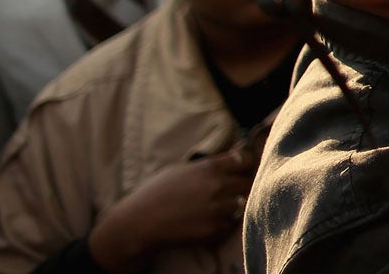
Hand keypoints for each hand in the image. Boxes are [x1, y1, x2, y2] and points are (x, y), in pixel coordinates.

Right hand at [87, 147, 256, 272]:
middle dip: (243, 183)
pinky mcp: (215, 229)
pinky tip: (209, 220)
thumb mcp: (180, 170)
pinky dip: (224, 222)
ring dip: (234, 204)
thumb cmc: (155, 193)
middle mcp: (218, 186)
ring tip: (217, 205)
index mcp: (210, 167)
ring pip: (241, 203)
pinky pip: (230, 223)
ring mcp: (218, 209)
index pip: (245, 159)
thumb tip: (228, 160)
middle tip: (235, 187)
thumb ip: (206, 166)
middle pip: (248, 181)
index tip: (245, 166)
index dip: (247, 162)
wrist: (139, 223)